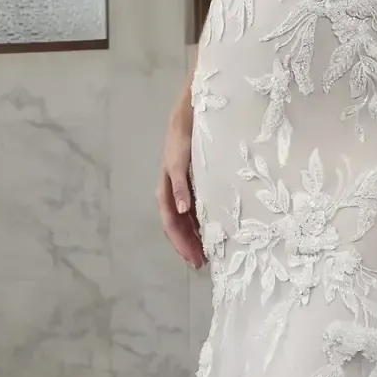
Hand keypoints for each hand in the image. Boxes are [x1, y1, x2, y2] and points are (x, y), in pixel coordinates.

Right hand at [157, 94, 204, 267]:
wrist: (190, 112)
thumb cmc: (183, 136)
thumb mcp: (179, 160)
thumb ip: (179, 184)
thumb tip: (181, 211)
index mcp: (166, 189)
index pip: (171, 222)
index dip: (180, 242)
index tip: (193, 259)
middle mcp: (173, 192)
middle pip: (178, 225)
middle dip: (186, 245)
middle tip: (200, 264)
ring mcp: (183, 188)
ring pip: (186, 219)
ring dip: (193, 236)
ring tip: (205, 253)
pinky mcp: (193, 182)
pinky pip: (195, 208)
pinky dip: (200, 222)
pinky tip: (210, 230)